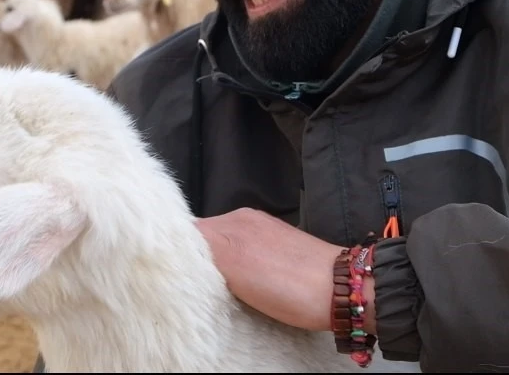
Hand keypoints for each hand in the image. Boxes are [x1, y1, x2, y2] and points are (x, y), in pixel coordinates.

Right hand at [194, 207, 375, 333]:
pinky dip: (233, 266)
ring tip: (209, 285)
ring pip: (222, 246)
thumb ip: (204, 247)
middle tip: (186, 283)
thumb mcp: (235, 265)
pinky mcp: (276, 246)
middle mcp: (244, 220)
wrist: (340, 289)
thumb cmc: (289, 284)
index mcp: (232, 220)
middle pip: (204, 237)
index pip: (188, 229)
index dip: (177, 249)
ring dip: (212, 263)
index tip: (168, 270)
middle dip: (193, 258)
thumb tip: (178, 239)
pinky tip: (235, 283)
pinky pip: (241, 252)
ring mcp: (262, 231)